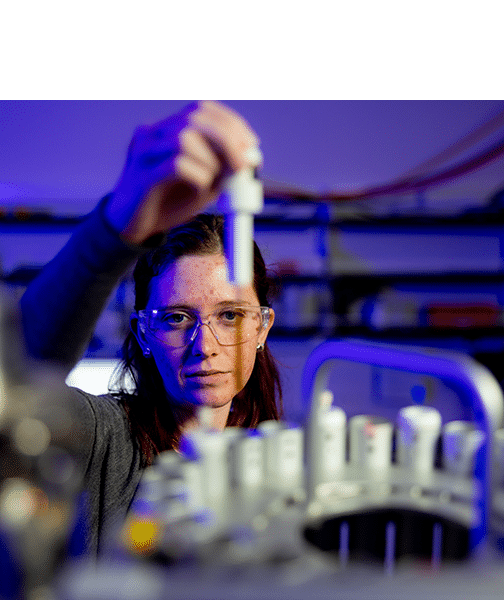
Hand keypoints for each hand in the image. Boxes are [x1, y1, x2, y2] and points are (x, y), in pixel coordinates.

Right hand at [105, 100, 259, 244]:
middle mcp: (152, 134)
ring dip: (212, 159)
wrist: (131, 228)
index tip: (250, 143)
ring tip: (218, 180)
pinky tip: (202, 186)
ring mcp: (144, 153)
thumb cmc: (166, 203)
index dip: (230, 122)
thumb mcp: (202, 183)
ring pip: (184, 138)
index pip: (200, 109)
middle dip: (227, 139)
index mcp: (165, 130)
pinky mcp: (142, 176)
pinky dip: (198, 174)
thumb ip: (222, 169)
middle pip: (194, 118)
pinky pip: (175, 165)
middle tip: (243, 163)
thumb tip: (249, 158)